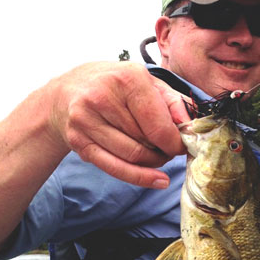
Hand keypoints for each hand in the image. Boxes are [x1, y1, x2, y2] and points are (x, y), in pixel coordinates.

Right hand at [49, 61, 190, 188]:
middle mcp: (103, 97)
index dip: (175, 142)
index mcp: (128, 78)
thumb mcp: (148, 82)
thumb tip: (190, 127)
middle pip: (147, 142)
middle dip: (164, 151)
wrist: (68, 91)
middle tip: (169, 149)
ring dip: (152, 162)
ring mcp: (86, 120)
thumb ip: (174, 102)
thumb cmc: (116, 86)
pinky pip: (115, 168)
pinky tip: (157, 180)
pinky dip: (140, 178)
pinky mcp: (78, 141)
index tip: (182, 145)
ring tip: (158, 155)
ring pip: (132, 156)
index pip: (159, 125)